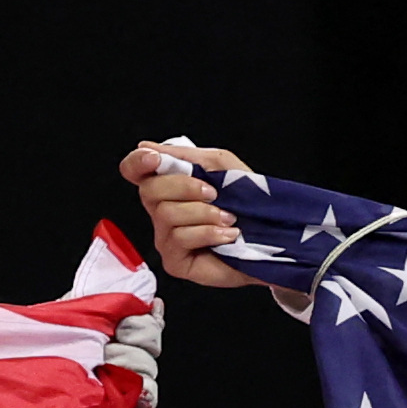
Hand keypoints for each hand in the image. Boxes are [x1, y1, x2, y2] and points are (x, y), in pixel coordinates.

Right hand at [123, 138, 258, 289]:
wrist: (271, 237)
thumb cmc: (246, 202)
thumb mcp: (221, 166)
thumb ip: (187, 156)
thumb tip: (147, 146)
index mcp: (169, 185)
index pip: (135, 170)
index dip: (137, 162)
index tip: (154, 158)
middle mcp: (161, 211)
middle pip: (149, 190)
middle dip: (184, 187)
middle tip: (214, 193)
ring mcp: (166, 237)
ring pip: (166, 214)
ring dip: (204, 212)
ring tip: (228, 217)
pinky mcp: (175, 261)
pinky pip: (179, 238)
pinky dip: (209, 232)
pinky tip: (227, 235)